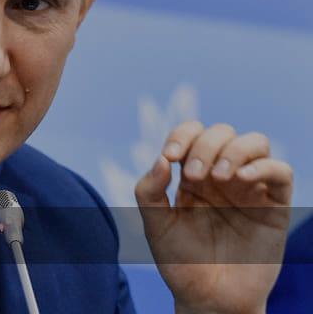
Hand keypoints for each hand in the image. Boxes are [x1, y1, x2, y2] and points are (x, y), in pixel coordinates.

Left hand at [134, 121, 292, 313]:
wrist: (209, 299)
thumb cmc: (180, 263)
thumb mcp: (155, 226)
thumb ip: (149, 191)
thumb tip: (160, 159)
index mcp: (191, 176)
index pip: (191, 134)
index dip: (181, 136)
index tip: (170, 158)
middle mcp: (221, 177)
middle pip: (222, 133)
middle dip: (205, 146)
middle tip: (192, 175)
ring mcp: (249, 189)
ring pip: (255, 143)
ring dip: (234, 150)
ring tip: (218, 177)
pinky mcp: (274, 206)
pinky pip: (280, 171)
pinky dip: (263, 166)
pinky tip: (242, 178)